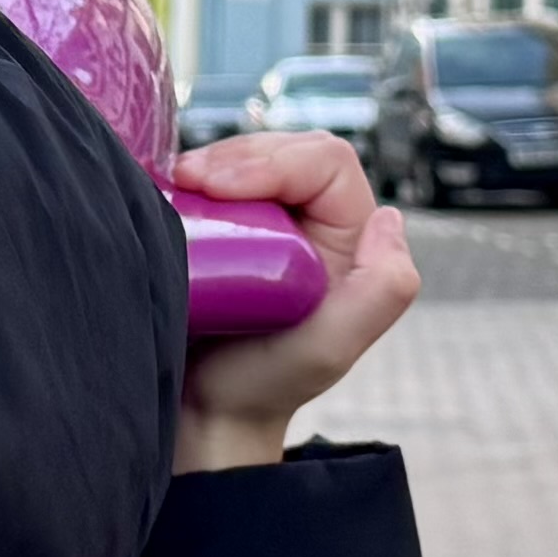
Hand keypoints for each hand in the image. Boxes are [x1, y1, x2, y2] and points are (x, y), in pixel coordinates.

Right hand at [165, 131, 415, 471]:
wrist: (203, 410)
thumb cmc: (264, 384)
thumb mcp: (330, 347)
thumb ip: (383, 290)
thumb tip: (388, 219)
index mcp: (352, 237)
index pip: (326, 161)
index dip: (274, 160)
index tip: (217, 187)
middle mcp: (316, 220)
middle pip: (286, 146)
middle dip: (237, 154)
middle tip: (187, 181)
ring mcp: (270, 220)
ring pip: (249, 155)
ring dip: (211, 161)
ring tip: (176, 186)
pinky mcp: (228, 226)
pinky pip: (215, 177)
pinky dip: (191, 175)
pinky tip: (170, 188)